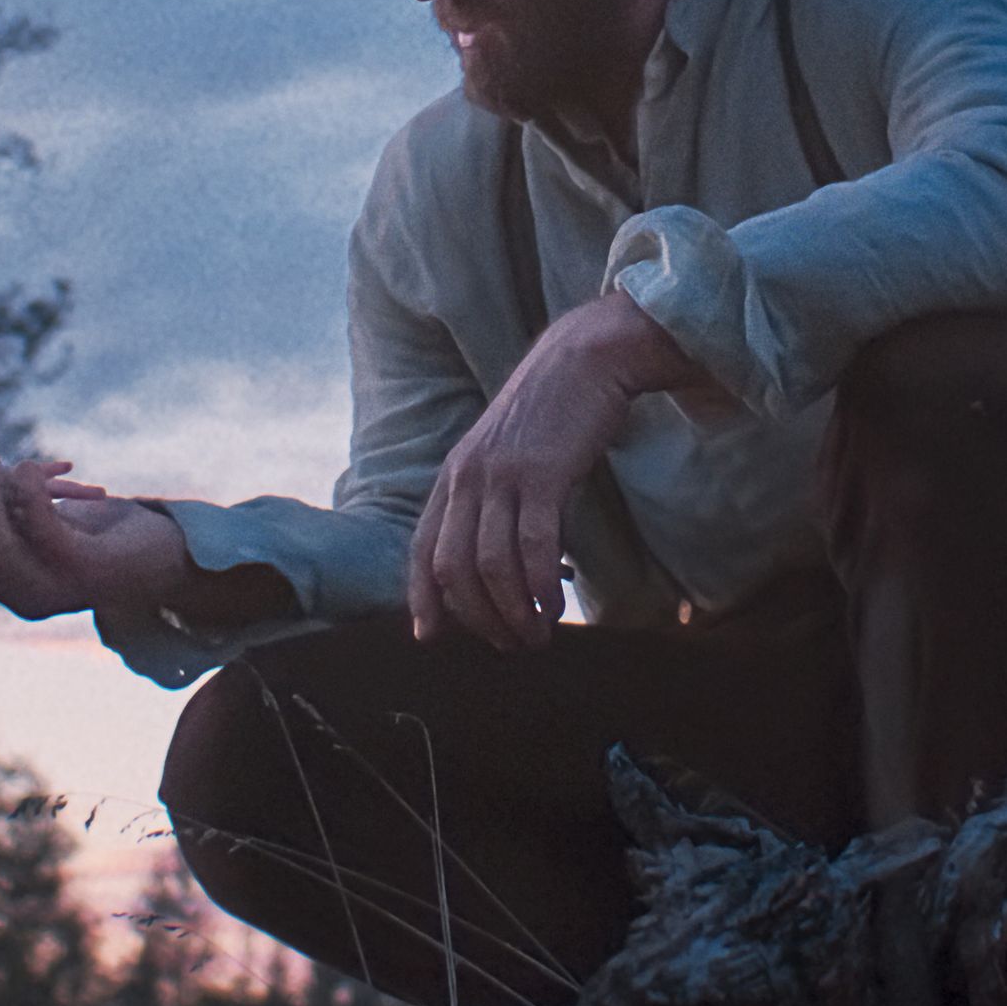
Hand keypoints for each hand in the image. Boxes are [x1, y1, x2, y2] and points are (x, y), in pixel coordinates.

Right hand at [0, 456, 187, 620]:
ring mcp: (59, 589)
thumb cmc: (108, 534)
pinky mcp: (87, 569)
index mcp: (19, 592)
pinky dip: (28, 491)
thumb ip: (11, 512)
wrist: (175, 554)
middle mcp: (32, 600)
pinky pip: (41, 529)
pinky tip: (32, 468)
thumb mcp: (50, 521)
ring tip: (7, 465)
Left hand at [409, 291, 702, 649]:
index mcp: (452, 475)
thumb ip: (490, 500)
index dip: (423, 597)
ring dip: (511, 613)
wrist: (584, 360)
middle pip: (452, 568)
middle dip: (477, 619)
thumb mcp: (504, 455)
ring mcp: (501, 474)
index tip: (430, 637)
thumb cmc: (551, 416)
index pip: (421, 549)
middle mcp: (466, 477)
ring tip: (535, 637)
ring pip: (490, 565)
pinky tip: (555, 606)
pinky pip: (533, 546)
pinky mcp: (541, 473)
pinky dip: (540, 586)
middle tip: (509, 645)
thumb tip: (494, 562)